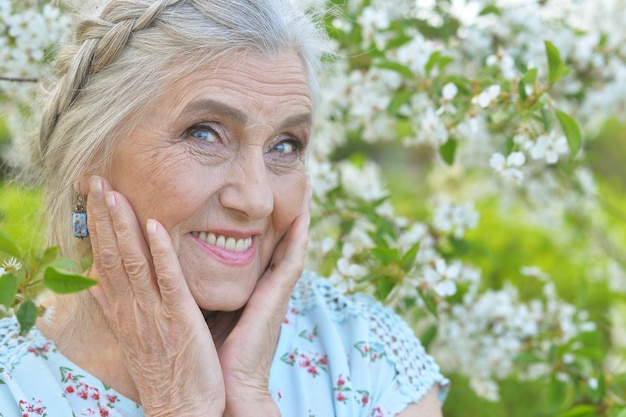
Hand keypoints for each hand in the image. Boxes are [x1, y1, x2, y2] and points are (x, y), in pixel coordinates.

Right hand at [87, 175, 225, 416]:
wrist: (185, 409)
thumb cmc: (168, 371)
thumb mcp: (141, 336)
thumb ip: (128, 306)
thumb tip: (110, 281)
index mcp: (125, 312)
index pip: (104, 261)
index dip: (98, 228)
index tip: (94, 197)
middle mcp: (132, 309)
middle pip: (111, 254)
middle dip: (103, 216)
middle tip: (95, 179)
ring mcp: (153, 312)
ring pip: (131, 261)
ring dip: (122, 225)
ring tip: (113, 191)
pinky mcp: (178, 318)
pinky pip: (166, 280)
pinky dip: (158, 251)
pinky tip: (153, 225)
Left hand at [218, 182, 311, 416]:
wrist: (224, 391)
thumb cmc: (210, 356)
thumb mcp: (203, 313)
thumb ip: (197, 290)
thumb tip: (175, 268)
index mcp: (248, 290)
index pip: (256, 247)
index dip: (262, 220)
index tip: (263, 195)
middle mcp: (264, 287)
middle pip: (277, 240)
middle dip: (286, 210)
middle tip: (295, 179)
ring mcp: (274, 293)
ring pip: (289, 244)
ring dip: (300, 215)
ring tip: (309, 184)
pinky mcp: (276, 300)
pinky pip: (291, 262)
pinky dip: (298, 238)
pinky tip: (304, 215)